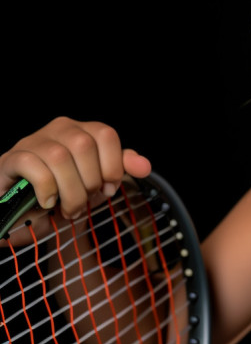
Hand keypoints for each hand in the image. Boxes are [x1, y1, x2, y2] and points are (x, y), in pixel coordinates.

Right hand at [0, 116, 150, 218]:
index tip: (109, 189)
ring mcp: (32, 142)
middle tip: (86, 202)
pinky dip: (45, 188)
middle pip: (83, 144)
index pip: (106, 134)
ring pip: (59, 156)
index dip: (112, 165)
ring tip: (69, 209)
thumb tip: (145, 166)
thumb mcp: (98, 182)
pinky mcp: (10, 159)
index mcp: (83, 130)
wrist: (28, 214)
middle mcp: (59, 129)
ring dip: (69, 190)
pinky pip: (32, 165)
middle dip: (90, 181)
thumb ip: (120, 169)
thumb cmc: (67, 192)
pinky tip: (48, 203)